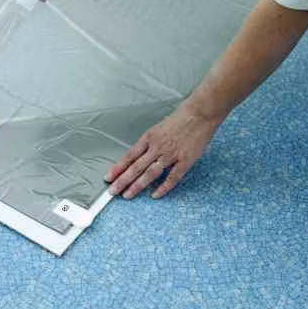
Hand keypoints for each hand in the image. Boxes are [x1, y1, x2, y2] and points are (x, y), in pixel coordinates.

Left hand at [105, 102, 220, 198]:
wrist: (199, 113)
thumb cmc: (179, 119)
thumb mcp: (158, 128)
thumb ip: (149, 143)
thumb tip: (137, 156)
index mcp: (149, 138)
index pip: (129, 156)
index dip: (118, 168)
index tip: (109, 177)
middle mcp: (157, 147)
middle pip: (136, 167)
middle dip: (123, 180)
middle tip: (113, 191)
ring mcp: (171, 154)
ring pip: (150, 173)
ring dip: (137, 185)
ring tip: (128, 195)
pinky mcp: (185, 160)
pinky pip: (172, 177)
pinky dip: (163, 187)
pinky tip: (155, 195)